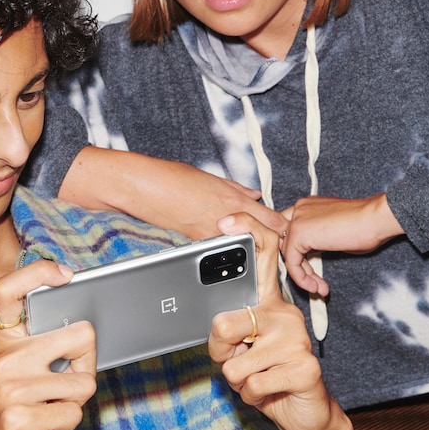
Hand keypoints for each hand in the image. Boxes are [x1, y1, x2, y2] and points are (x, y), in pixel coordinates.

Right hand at [0, 259, 96, 429]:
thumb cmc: (7, 415)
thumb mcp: (14, 373)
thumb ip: (39, 348)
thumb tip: (85, 330)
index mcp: (3, 340)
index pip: (8, 288)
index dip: (38, 272)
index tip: (65, 275)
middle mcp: (5, 357)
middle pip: (82, 334)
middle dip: (87, 363)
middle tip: (68, 382)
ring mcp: (12, 387)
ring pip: (85, 383)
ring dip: (74, 404)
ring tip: (47, 412)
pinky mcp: (20, 419)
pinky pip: (74, 414)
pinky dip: (66, 428)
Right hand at [61, 147, 287, 239]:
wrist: (143, 187)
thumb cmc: (172, 177)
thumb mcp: (209, 178)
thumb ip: (234, 189)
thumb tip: (253, 194)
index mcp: (233, 200)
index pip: (272, 221)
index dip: (282, 229)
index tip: (285, 233)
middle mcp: (226, 220)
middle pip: (261, 239)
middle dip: (267, 243)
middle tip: (271, 247)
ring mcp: (212, 234)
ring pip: (240, 248)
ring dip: (245, 249)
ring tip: (247, 251)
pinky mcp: (195, 244)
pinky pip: (217, 250)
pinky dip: (222, 251)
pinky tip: (220, 251)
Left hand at [208, 213, 360, 429]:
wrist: (308, 413)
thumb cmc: (268, 372)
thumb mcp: (244, 344)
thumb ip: (230, 326)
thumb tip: (213, 321)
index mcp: (269, 300)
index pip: (264, 254)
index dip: (246, 232)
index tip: (225, 223)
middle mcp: (284, 312)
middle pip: (225, 322)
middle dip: (218, 351)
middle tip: (234, 358)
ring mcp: (296, 339)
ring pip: (235, 364)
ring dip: (238, 381)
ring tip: (257, 378)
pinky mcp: (306, 368)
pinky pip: (253, 385)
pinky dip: (252, 397)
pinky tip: (269, 392)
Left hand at [281, 193, 404, 294]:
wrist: (376, 219)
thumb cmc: (366, 226)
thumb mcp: (335, 233)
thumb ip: (319, 239)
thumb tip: (312, 253)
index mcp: (307, 207)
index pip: (289, 231)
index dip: (297, 253)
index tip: (310, 270)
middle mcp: (299, 210)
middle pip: (285, 242)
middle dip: (299, 266)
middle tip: (314, 282)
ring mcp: (297, 219)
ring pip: (288, 253)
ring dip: (302, 275)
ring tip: (318, 288)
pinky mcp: (299, 232)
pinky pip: (292, 261)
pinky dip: (301, 278)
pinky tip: (315, 286)